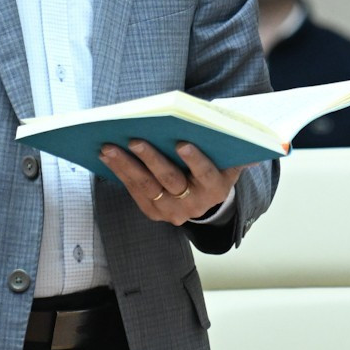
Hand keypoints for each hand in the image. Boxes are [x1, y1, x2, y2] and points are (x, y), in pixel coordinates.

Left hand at [102, 139, 241, 225]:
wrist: (206, 196)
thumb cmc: (216, 165)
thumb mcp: (229, 158)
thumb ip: (235, 148)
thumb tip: (243, 137)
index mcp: (216, 188)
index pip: (206, 174)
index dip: (195, 160)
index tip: (183, 143)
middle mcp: (195, 204)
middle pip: (170, 180)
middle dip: (151, 159)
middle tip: (135, 139)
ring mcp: (172, 211)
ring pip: (147, 187)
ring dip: (126, 166)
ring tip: (109, 147)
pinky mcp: (154, 212)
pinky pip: (134, 191)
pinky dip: (120, 172)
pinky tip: (107, 156)